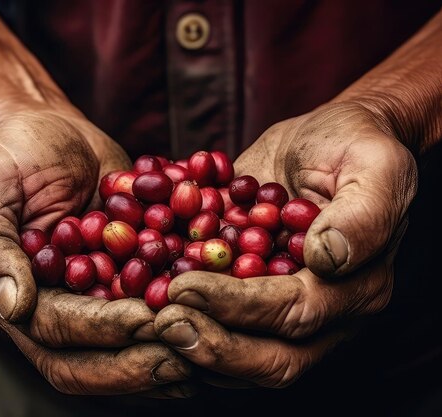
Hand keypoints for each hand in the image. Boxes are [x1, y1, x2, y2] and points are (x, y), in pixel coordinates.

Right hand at [0, 103, 191, 395]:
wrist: (47, 132)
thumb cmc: (9, 157)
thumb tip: (12, 306)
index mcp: (15, 300)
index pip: (56, 331)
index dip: (99, 330)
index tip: (145, 319)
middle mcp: (54, 312)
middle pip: (92, 360)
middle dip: (138, 362)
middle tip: (186, 354)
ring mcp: (92, 301)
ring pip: (127, 348)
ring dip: (168, 353)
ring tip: (212, 344)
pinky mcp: (124, 281)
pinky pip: (152, 309)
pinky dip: (185, 318)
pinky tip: (223, 316)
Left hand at [154, 101, 416, 386]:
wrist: (323, 142)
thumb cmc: (353, 146)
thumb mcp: (374, 164)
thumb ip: (362, 213)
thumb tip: (328, 259)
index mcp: (355, 287)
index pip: (294, 313)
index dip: (238, 306)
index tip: (184, 286)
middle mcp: (321, 314)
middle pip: (269, 358)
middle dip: (210, 345)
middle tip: (159, 321)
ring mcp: (283, 313)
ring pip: (240, 357)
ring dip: (190, 348)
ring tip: (143, 321)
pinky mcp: (252, 302)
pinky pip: (221, 331)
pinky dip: (184, 327)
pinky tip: (142, 310)